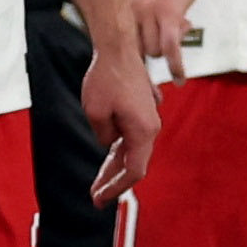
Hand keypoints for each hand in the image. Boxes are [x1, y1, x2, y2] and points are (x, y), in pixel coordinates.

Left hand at [80, 41, 159, 204]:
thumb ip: (103, 137)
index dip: (116, 188)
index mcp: (143, 131)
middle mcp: (151, 128)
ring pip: (132, 152)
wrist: (118, 48)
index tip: (99, 199)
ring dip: (115, 167)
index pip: (133, 171)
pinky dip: (118, 151)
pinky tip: (107, 159)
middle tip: (96, 198)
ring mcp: (148, 120)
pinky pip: (131, 138)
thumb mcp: (95, 113)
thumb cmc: (106, 77)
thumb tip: (109, 144)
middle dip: (114, 182)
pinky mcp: (141, 112)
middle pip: (133, 164)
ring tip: (97, 183)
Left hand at [127, 0, 210, 76]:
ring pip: (154, 52)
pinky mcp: (168, 13)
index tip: (134, 78)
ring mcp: (148, 12)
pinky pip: (169, 48)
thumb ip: (143, 11)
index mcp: (122, 2)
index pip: (117, 41)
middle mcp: (129, 9)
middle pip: (135, 51)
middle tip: (162, 65)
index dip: (127, 60)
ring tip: (182, 39)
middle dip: (148, 60)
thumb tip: (147, 38)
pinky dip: (176, 66)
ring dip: (168, 54)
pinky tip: (180, 79)